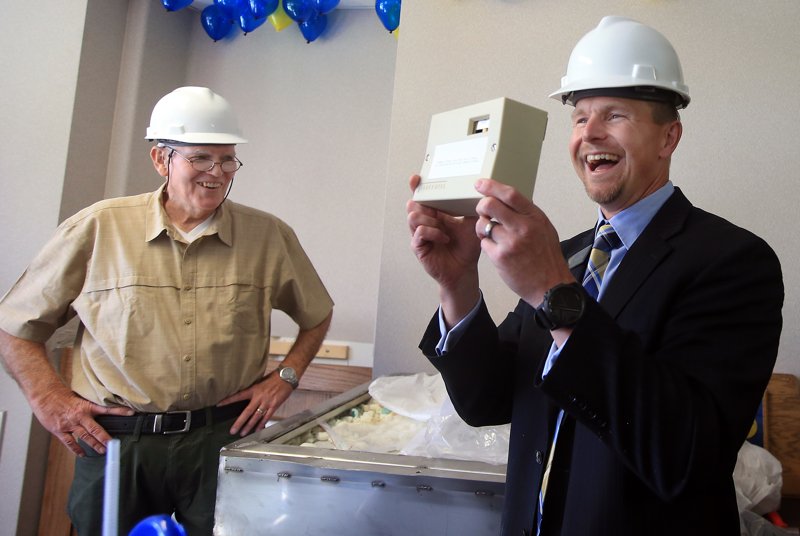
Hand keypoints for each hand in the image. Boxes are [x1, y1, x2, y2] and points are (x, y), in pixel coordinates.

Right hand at [31, 386, 134, 455]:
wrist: (45, 395)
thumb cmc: (62, 396)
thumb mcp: (79, 398)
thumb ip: (89, 406)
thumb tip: (102, 410)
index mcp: (86, 406)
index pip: (107, 409)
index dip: (119, 411)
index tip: (131, 413)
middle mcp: (79, 416)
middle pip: (96, 429)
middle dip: (105, 438)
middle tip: (113, 444)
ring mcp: (69, 424)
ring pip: (84, 437)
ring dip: (94, 445)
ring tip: (103, 451)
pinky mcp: (60, 430)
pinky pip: (70, 442)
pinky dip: (76, 449)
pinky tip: (82, 454)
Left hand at [218, 373, 292, 435]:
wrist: (286, 377)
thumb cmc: (273, 378)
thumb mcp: (260, 382)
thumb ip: (253, 390)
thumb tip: (245, 395)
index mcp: (254, 389)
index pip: (238, 396)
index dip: (228, 400)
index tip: (219, 404)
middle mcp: (259, 397)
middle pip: (247, 412)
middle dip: (239, 422)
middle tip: (232, 430)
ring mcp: (267, 402)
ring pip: (256, 417)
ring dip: (249, 426)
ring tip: (242, 433)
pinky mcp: (274, 406)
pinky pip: (266, 417)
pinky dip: (261, 424)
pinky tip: (257, 430)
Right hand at [406, 174, 481, 323]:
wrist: (464, 270)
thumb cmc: (466, 248)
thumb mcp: (471, 224)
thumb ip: (469, 208)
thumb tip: (478, 191)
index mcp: (435, 214)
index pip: (422, 197)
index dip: (417, 187)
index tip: (417, 178)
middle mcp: (425, 222)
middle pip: (413, 204)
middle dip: (423, 201)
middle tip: (436, 206)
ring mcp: (420, 234)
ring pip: (413, 216)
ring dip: (429, 219)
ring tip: (443, 227)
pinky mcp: (419, 246)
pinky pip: (420, 232)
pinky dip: (433, 232)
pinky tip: (444, 237)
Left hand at [474, 179, 574, 305]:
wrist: (550, 286)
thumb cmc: (547, 257)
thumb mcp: (544, 229)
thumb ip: (527, 215)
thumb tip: (507, 200)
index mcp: (535, 217)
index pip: (510, 194)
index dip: (492, 186)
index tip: (480, 183)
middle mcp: (523, 227)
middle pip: (490, 205)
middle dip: (481, 205)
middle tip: (482, 210)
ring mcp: (510, 242)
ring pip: (483, 224)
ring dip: (482, 227)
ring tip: (490, 234)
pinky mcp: (500, 257)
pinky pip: (484, 243)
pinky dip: (487, 244)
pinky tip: (497, 250)